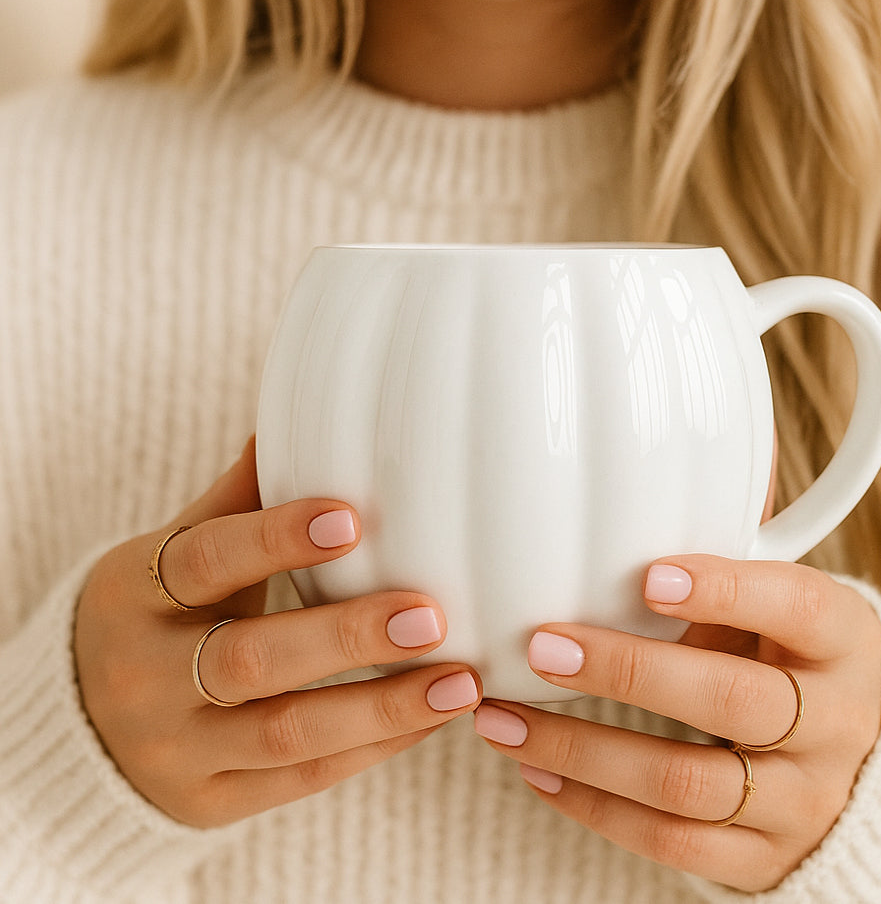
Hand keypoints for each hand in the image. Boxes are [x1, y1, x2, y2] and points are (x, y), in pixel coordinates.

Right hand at [74, 438, 481, 827]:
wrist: (80, 725)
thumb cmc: (156, 614)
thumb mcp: (172, 553)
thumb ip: (236, 499)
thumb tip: (293, 418)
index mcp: (136, 594)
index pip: (206, 559)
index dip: (276, 538)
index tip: (353, 517)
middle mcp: (147, 677)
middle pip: (249, 658)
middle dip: (345, 638)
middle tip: (430, 615)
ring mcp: (176, 749)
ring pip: (284, 732)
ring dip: (380, 709)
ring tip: (460, 683)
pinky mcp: (209, 803)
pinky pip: (300, 778)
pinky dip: (371, 748)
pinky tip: (429, 718)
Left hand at [473, 554, 880, 891]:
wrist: (859, 769)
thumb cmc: (793, 659)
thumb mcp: (780, 611)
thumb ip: (720, 581)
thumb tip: (606, 546)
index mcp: (843, 641)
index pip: (795, 608)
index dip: (725, 591)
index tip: (647, 575)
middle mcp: (836, 724)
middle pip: (730, 701)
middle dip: (627, 672)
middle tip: (543, 647)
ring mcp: (803, 801)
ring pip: (685, 782)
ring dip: (581, 751)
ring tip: (506, 720)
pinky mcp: (763, 858)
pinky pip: (671, 842)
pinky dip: (594, 806)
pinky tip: (538, 771)